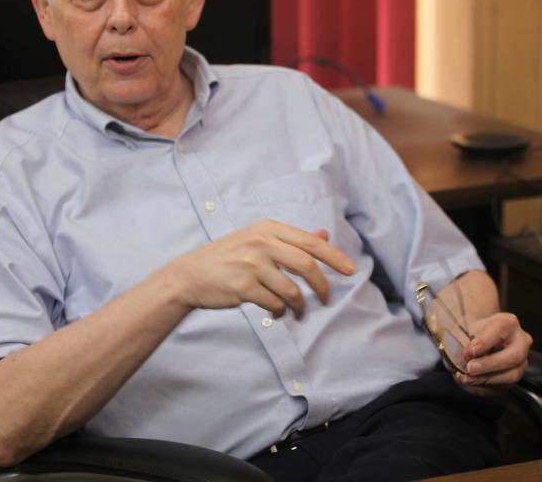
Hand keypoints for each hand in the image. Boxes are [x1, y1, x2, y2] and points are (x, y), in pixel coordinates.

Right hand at [159, 219, 355, 319]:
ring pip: (292, 289)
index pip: (310, 242)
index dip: (334, 256)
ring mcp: (251, 265)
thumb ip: (291, 239)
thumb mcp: (257, 239)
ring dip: (300, 306)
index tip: (351, 270)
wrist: (190, 275)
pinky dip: (280, 312)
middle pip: (307, 265)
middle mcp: (261, 243)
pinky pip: (274, 304)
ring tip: (298, 313)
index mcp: (268, 228)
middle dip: (322, 285)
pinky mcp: (243, 287)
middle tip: (326, 299)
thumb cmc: (228, 257)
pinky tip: (277, 312)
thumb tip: (323, 234)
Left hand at [454, 312, 531, 395]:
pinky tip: (469, 384)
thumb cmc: (471, 332)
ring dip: (486, 379)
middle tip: (470, 368)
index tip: (468, 351)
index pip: (500, 330)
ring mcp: (520, 362)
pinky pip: (502, 387)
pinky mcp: (512, 378)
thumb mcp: (463, 329)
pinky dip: (483, 388)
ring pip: (511, 375)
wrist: (476, 340)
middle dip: (490, 364)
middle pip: (514, 356)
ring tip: (466, 378)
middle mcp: (520, 342)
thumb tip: (455, 358)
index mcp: (507, 323)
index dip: (484, 342)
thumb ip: (459, 340)